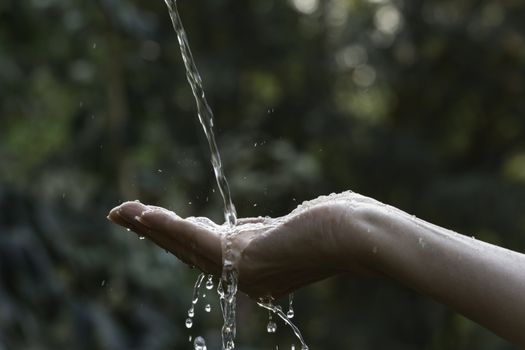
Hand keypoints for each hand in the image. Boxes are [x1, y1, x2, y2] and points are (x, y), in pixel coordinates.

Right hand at [107, 193, 366, 297]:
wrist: (358, 236)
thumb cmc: (338, 226)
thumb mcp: (292, 227)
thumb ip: (265, 232)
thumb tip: (251, 228)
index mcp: (256, 272)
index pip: (209, 252)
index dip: (180, 236)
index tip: (162, 221)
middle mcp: (246, 278)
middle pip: (190, 252)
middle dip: (156, 233)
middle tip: (127, 216)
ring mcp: (244, 271)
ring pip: (186, 246)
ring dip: (151, 228)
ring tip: (122, 213)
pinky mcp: (243, 258)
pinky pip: (195, 240)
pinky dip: (164, 227)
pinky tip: (140, 215)